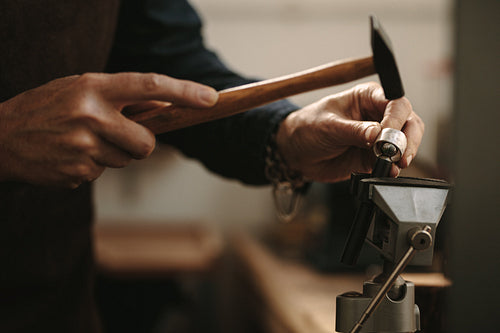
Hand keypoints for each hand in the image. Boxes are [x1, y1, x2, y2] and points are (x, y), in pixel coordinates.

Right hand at [0, 72, 217, 187]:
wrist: (0, 137)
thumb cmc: (47, 108)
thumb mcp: (80, 89)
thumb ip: (121, 98)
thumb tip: (165, 107)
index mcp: (93, 87)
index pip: (149, 85)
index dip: (184, 92)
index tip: (210, 99)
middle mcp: (91, 115)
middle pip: (147, 142)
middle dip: (141, 143)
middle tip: (118, 135)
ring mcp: (83, 147)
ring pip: (127, 160)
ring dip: (113, 154)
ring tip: (82, 141)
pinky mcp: (78, 173)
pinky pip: (105, 173)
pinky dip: (94, 166)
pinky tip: (70, 155)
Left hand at [276, 82, 423, 182]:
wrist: (296, 152)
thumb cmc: (308, 128)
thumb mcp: (329, 126)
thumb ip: (355, 131)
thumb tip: (378, 134)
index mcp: (367, 97)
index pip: (395, 102)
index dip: (397, 119)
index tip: (388, 135)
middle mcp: (378, 114)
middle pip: (408, 122)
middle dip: (407, 139)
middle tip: (398, 154)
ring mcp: (378, 136)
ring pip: (405, 142)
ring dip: (404, 154)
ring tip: (394, 164)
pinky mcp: (375, 156)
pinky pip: (393, 161)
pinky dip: (394, 167)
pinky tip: (389, 171)